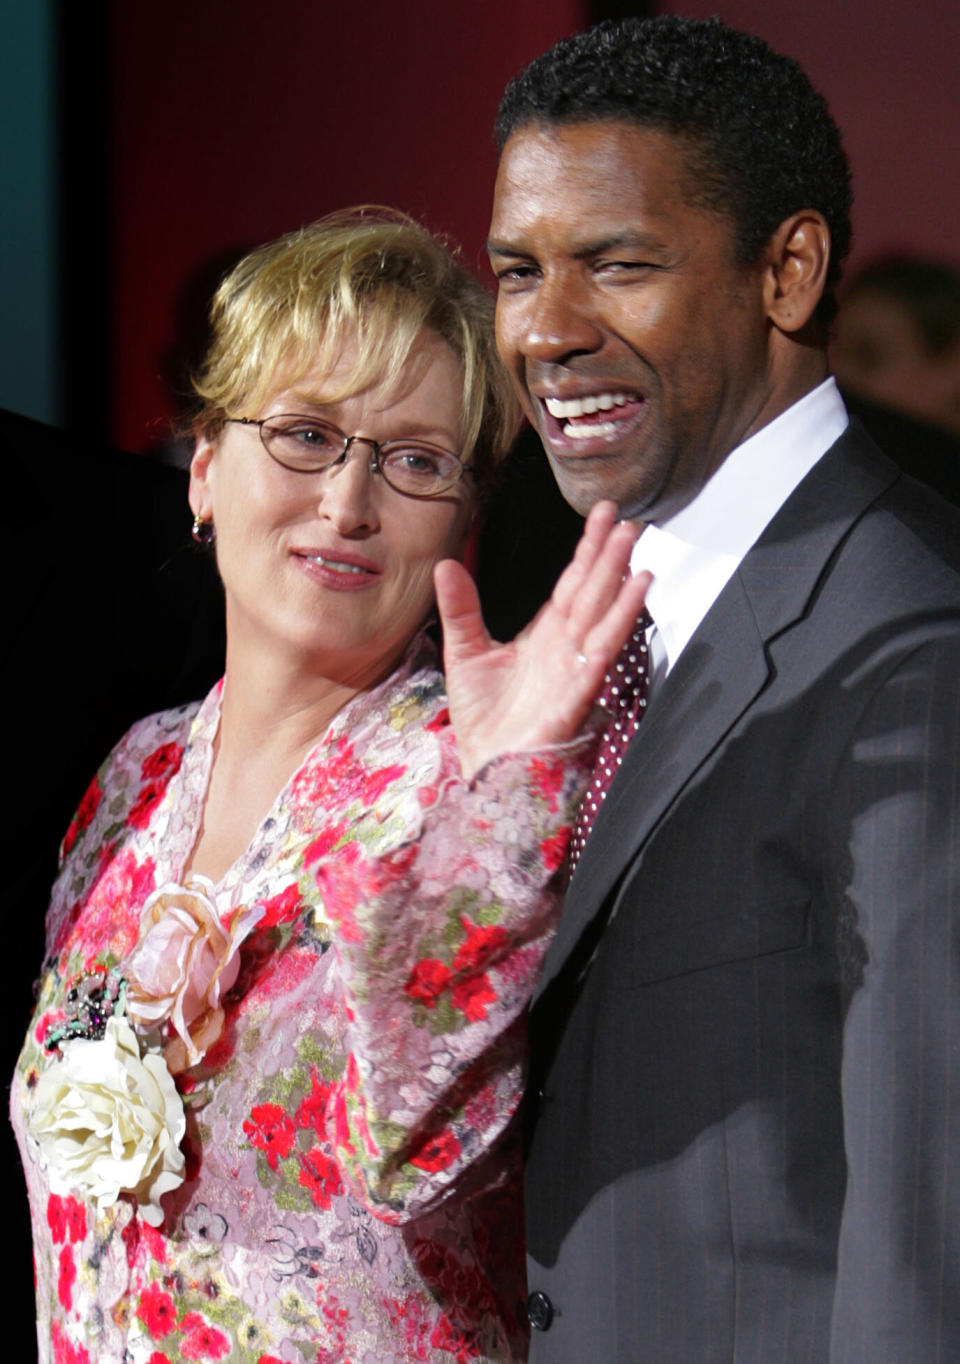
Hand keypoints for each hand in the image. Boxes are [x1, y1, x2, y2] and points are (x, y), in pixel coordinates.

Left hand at [435, 501, 650, 779]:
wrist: (487, 768)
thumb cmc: (484, 721)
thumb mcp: (464, 653)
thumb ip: (461, 609)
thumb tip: (447, 564)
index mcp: (545, 636)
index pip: (571, 584)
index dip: (588, 550)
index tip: (602, 516)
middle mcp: (565, 648)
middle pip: (591, 593)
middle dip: (609, 557)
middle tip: (627, 520)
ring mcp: (573, 670)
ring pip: (601, 617)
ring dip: (620, 583)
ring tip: (634, 547)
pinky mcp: (575, 695)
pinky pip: (599, 654)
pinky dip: (617, 624)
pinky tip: (634, 597)